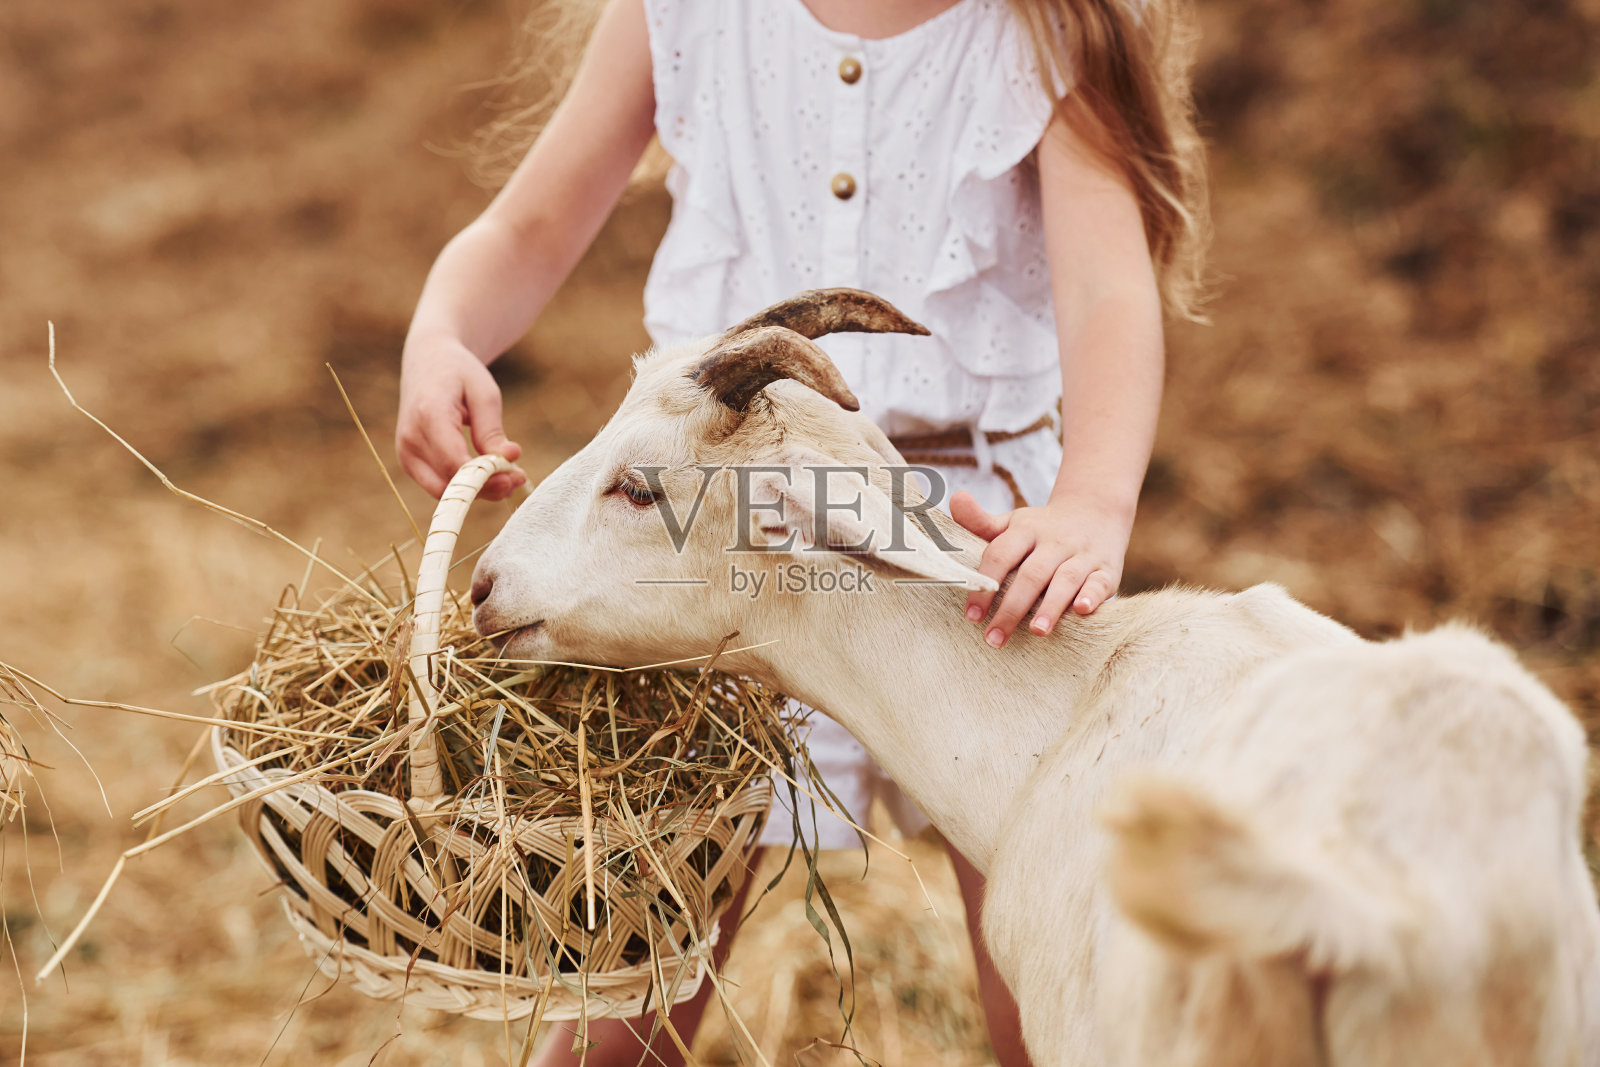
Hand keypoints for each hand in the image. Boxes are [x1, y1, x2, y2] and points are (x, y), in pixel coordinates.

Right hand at [397, 335, 525, 499]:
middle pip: (449, 482)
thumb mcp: (483, 393)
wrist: (427, 361)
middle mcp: (410, 438)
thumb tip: (510, 459)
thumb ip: (492, 430)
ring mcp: (405, 453)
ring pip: (443, 491)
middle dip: (486, 489)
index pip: (454, 462)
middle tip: (519, 479)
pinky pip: (439, 485)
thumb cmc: (459, 373)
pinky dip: (466, 486)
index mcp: (428, 415)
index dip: (486, 477)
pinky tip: (492, 476)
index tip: (517, 475)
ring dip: (479, 492)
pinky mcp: (409, 461)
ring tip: (510, 478)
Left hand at [950, 490, 1130, 647]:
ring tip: (1036, 631)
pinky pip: (1100, 582)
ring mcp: (1082, 555)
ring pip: (1066, 579)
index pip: (1001, 555)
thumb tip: (955, 499)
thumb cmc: (1043, 529)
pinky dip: (1092, 595)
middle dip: (1012, 608)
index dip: (985, 584)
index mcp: (1026, 530)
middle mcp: (1054, 542)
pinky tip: (1082, 611)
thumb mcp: (1013, 522)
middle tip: (994, 638)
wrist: (1096, 510)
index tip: (971, 616)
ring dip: (1051, 606)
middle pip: (1031, 574)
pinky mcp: (1106, 570)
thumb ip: (980, 521)